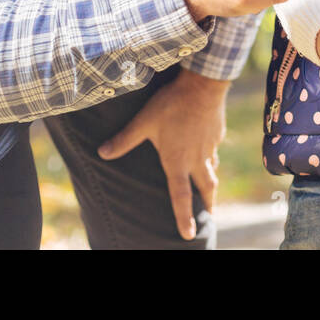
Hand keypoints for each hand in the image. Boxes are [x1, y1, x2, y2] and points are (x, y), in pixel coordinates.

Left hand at [97, 69, 228, 240]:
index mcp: (178, 161)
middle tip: (209, 218)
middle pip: (206, 189)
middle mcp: (196, 159)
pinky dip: (210, 157)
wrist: (203, 84)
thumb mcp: (144, 121)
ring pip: (212, 170)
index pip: (180, 197)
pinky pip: (213, 151)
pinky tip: (206, 151)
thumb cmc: (172, 104)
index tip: (189, 235)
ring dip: (209, 183)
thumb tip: (102, 153)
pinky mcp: (217, 133)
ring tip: (208, 189)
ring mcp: (210, 147)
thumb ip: (124, 139)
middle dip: (207, 206)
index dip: (184, 218)